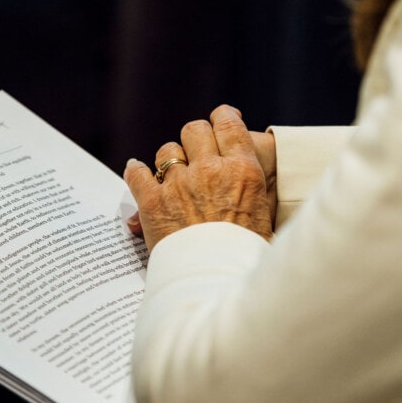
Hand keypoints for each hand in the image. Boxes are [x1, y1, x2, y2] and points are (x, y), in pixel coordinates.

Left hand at [124, 105, 272, 249]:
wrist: (219, 284)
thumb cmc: (247, 258)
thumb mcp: (266, 219)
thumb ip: (254, 194)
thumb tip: (248, 185)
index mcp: (243, 171)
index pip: (229, 124)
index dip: (222, 118)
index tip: (220, 119)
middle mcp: (210, 171)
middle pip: (194, 131)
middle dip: (194, 138)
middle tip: (194, 151)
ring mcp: (179, 185)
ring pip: (167, 151)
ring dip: (168, 160)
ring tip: (170, 174)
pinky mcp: (152, 203)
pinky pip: (138, 174)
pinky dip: (135, 171)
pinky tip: (135, 171)